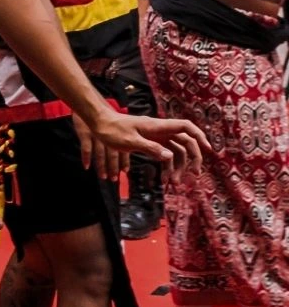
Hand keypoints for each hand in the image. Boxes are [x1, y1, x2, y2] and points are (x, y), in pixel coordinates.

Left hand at [74, 110, 207, 181]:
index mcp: (158, 126)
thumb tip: (169, 157)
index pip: (185, 126)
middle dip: (192, 158)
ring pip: (176, 150)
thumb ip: (150, 148)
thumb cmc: (113, 130)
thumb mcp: (130, 141)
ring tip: (175, 182)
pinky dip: (167, 165)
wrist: (99, 124)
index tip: (207, 149)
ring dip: (179, 166)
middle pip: (185, 141)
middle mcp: (161, 131)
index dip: (198, 135)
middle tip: (194, 175)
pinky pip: (164, 154)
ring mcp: (156, 137)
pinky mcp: (150, 143)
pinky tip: (165, 178)